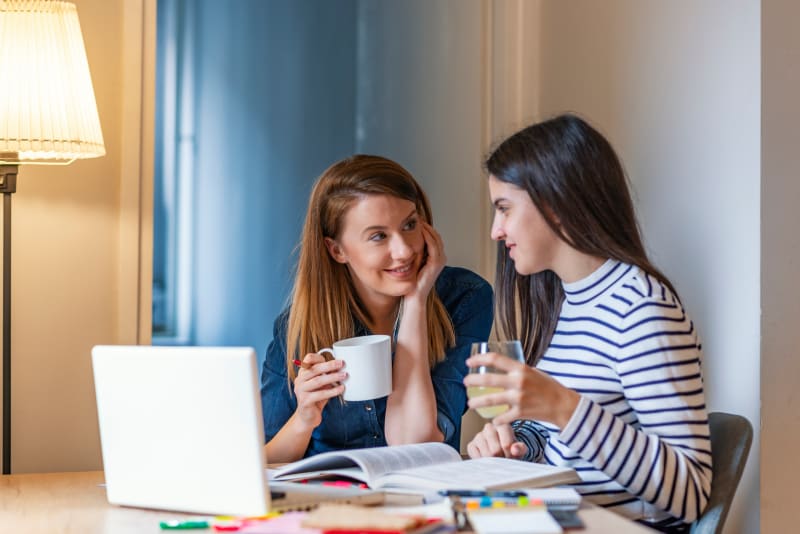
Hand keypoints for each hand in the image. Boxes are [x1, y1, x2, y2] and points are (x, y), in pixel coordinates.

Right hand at [292, 353, 345, 429]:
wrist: (308, 417)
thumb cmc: (316, 398)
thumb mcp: (321, 384)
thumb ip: (327, 375)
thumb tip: (341, 367)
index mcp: (303, 373)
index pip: (308, 359)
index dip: (319, 357)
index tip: (333, 358)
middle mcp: (299, 380)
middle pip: (314, 369)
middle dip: (330, 365)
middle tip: (342, 364)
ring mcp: (301, 390)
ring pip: (318, 381)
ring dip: (333, 377)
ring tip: (344, 375)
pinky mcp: (305, 401)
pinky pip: (321, 394)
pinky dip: (332, 391)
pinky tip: (341, 389)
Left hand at [406, 222, 445, 302]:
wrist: (413, 297)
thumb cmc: (411, 282)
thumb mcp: (413, 263)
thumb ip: (414, 252)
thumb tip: (405, 239)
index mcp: (436, 257)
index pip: (434, 237)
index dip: (426, 227)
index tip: (415, 219)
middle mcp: (441, 258)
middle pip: (436, 235)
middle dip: (427, 225)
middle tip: (416, 216)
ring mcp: (439, 261)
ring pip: (436, 238)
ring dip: (427, 228)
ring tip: (418, 220)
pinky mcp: (435, 264)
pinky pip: (433, 246)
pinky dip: (427, 236)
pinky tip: (420, 230)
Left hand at [463, 352, 580, 428]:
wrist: (563, 405)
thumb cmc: (548, 387)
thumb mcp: (533, 372)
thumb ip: (517, 370)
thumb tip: (501, 368)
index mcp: (521, 368)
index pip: (494, 359)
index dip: (478, 359)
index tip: (469, 362)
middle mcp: (518, 382)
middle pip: (487, 379)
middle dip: (472, 381)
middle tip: (465, 383)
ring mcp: (518, 398)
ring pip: (490, 400)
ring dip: (476, 402)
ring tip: (470, 403)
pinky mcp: (520, 413)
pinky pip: (501, 418)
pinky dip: (495, 420)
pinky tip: (493, 420)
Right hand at [466, 422, 528, 458]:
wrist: (502, 452)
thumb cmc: (511, 449)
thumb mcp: (520, 449)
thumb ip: (520, 448)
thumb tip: (514, 449)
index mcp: (503, 426)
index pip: (506, 444)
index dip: (510, 454)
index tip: (511, 456)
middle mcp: (489, 428)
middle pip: (495, 450)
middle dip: (501, 459)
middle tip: (503, 460)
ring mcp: (479, 436)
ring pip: (486, 454)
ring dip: (492, 462)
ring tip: (496, 460)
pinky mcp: (471, 445)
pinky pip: (476, 456)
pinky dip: (482, 462)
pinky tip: (487, 460)